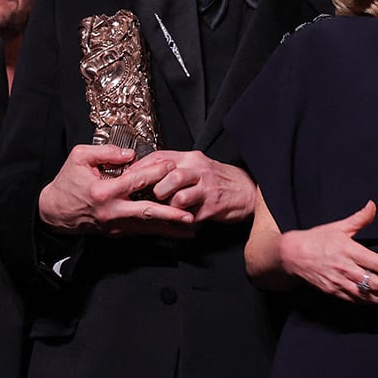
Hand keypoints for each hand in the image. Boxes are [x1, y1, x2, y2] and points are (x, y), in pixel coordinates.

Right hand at [37, 144, 194, 237]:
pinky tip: (176, 232)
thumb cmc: (67, 182)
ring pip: (147, 226)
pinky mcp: (116, 232)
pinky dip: (159, 231)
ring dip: (170, 228)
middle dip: (170, 213)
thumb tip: (130, 154)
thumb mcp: (79, 157)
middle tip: (190, 213)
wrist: (54, 211)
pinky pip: (141, 231)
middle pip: (146, 212)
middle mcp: (111, 211)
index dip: (155, 172)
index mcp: (103, 191)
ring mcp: (115, 225)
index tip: (171, 165)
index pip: (135, 181)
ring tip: (192, 227)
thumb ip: (106, 152)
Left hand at [141, 151, 256, 223]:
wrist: (248, 190)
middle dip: (155, 188)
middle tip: (150, 196)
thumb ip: (175, 168)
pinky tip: (179, 219)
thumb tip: (147, 174)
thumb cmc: (219, 180)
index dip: (142, 167)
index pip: (160, 157)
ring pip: (179, 196)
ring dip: (169, 206)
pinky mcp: (212, 206)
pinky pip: (189, 215)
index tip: (129, 177)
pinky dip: (180, 219)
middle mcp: (199, 170)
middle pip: (169, 175)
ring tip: (168, 209)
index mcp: (192, 158)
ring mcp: (207, 188)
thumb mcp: (197, 167)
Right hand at [278, 201, 377, 305]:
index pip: (375, 263)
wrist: (292, 254)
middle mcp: (345, 268)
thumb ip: (359, 218)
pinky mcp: (333, 291)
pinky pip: (353, 299)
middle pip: (373, 282)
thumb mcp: (339, 226)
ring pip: (364, 294)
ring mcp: (339, 282)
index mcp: (348, 250)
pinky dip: (367, 302)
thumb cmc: (316, 239)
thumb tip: (372, 206)